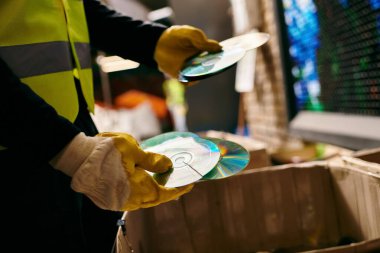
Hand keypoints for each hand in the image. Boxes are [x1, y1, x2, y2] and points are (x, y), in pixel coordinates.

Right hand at [51, 132, 192, 210]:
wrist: (76, 157)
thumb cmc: (104, 151)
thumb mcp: (132, 149)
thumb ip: (152, 160)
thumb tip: (168, 165)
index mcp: (137, 189)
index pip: (164, 194)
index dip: (178, 189)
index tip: (190, 184)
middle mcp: (129, 200)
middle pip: (154, 198)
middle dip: (166, 190)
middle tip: (175, 179)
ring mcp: (117, 203)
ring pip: (142, 200)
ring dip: (152, 190)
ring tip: (159, 178)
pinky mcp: (108, 201)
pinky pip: (130, 198)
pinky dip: (139, 191)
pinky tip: (141, 180)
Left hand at [154, 25, 221, 80]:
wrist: (158, 44)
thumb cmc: (177, 37)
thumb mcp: (190, 34)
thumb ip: (202, 40)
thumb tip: (218, 48)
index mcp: (207, 52)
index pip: (219, 56)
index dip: (226, 57)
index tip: (232, 56)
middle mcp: (202, 63)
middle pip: (213, 68)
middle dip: (218, 67)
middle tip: (221, 64)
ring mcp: (193, 71)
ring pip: (202, 76)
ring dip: (204, 74)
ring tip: (207, 70)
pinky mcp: (182, 78)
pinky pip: (189, 82)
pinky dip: (191, 80)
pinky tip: (193, 75)